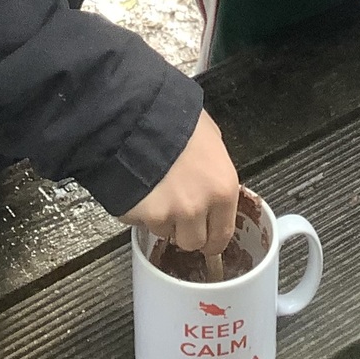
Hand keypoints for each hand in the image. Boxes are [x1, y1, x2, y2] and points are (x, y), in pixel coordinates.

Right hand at [119, 109, 240, 255]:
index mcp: (222, 188)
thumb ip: (215, 167)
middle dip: (186, 231)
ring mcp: (168, 214)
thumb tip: (213, 177)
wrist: (136, 116)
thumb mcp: (210, 137)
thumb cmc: (174, 118)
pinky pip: (140, 223)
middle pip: (194, 242)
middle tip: (177, 212)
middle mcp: (198, 207)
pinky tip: (139, 188)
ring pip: (165, 234)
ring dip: (161, 220)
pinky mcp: (140, 216)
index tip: (209, 240)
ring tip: (155, 190)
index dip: (214, 240)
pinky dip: (139, 211)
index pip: (223, 233)